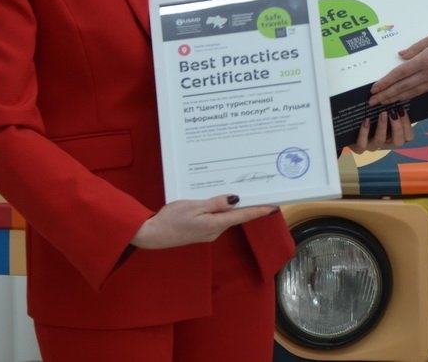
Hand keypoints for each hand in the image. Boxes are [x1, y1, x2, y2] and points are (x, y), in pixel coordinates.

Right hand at [130, 194, 277, 249]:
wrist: (153, 235)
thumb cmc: (170, 219)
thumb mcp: (193, 206)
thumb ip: (215, 203)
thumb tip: (235, 199)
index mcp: (215, 224)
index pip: (243, 216)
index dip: (260, 210)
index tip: (274, 205)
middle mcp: (215, 231)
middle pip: (237, 217)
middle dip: (249, 206)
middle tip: (262, 193)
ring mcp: (208, 232)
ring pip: (226, 218)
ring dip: (235, 208)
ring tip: (244, 193)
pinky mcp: (201, 231)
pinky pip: (216, 219)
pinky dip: (222, 210)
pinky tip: (221, 202)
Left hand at [347, 108, 413, 153]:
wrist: (352, 129)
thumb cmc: (372, 119)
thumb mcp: (384, 115)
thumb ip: (392, 111)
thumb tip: (398, 97)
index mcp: (394, 137)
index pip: (408, 136)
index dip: (407, 125)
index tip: (402, 110)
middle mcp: (385, 143)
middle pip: (398, 142)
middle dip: (398, 127)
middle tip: (394, 113)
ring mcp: (372, 146)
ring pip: (380, 140)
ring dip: (382, 127)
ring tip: (382, 113)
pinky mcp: (359, 147)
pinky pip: (362, 143)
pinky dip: (364, 132)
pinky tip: (366, 121)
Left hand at [370, 30, 427, 105]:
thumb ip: (416, 47)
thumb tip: (401, 55)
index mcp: (425, 61)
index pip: (400, 74)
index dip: (385, 82)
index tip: (374, 89)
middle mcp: (427, 74)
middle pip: (402, 87)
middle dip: (385, 95)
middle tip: (372, 102)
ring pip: (410, 93)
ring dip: (395, 98)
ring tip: (383, 103)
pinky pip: (420, 92)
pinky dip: (408, 96)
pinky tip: (401, 98)